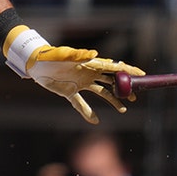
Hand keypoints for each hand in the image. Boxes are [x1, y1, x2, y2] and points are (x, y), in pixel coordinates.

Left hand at [28, 46, 145, 123]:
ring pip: (101, 92)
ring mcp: (80, 83)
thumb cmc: (48, 56)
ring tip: (123, 109)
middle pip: (111, 81)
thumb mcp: (62, 55)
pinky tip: (95, 120)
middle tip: (135, 98)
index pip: (113, 68)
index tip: (142, 75)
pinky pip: (81, 104)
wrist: (34, 63)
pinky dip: (87, 112)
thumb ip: (78, 55)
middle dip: (124, 88)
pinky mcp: (69, 92)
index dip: (128, 71)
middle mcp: (88, 73)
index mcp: (89, 64)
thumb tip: (94, 54)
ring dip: (112, 100)